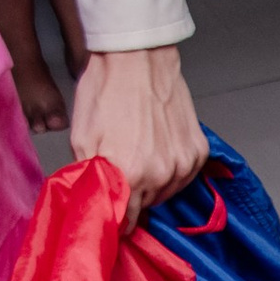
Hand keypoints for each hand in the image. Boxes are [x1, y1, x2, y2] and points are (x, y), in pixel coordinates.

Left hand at [71, 46, 207, 223]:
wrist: (136, 58)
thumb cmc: (105, 91)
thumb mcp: (82, 136)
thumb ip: (90, 177)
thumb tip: (95, 205)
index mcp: (129, 175)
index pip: (125, 221)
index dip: (115, 220)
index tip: (110, 214)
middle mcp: (161, 176)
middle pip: (146, 206)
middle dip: (132, 196)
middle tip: (121, 174)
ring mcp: (183, 165)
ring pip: (166, 193)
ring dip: (153, 184)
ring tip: (139, 157)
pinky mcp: (197, 152)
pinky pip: (184, 176)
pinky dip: (171, 170)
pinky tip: (157, 149)